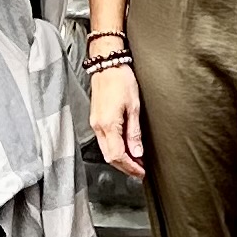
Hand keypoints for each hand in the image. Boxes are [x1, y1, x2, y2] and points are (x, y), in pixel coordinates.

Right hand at [88, 59, 143, 178]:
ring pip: (106, 150)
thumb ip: (134, 132)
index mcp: (108, 125)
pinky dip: (115, 148)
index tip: (141, 172)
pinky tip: (125, 147)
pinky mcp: (95, 119)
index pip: (117, 156)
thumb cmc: (121, 80)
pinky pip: (104, 141)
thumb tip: (137, 153)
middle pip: (110, 157)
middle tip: (140, 170)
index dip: (130, 167)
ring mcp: (95, 123)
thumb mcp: (133, 106)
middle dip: (125, 167)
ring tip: (136, 161)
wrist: (107, 64)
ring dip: (120, 158)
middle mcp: (98, 127)